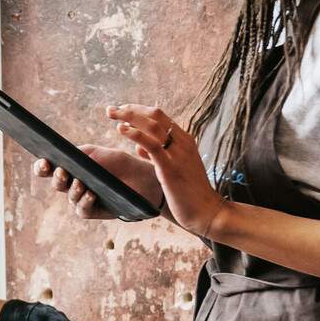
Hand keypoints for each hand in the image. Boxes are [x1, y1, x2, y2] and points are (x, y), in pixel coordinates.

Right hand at [32, 144, 163, 219]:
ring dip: (73, 189)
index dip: (42, 167)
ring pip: (69, 197)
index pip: (49, 169)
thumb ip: (80, 153)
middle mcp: (72, 185)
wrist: (142, 178)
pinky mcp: (93, 211)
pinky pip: (82, 209)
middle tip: (62, 171)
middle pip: (56, 183)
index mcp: (70, 168)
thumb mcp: (98, 153)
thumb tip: (65, 157)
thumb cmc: (118, 164)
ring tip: (80, 183)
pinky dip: (85, 201)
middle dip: (57, 177)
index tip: (44, 162)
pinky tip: (91, 194)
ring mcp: (82, 199)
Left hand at [106, 104, 227, 236]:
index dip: (139, 110)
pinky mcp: (170, 168)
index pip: (160, 117)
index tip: (122, 110)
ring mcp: (178, 154)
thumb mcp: (175, 169)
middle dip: (131, 109)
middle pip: (155, 115)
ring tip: (112, 114)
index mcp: (185, 140)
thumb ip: (159, 156)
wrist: (207, 211)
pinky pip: (152, 145)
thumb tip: (140, 147)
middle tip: (111, 110)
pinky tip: (122, 130)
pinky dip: (135, 134)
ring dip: (129, 116)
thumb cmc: (190, 193)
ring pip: (152, 125)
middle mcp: (182, 143)